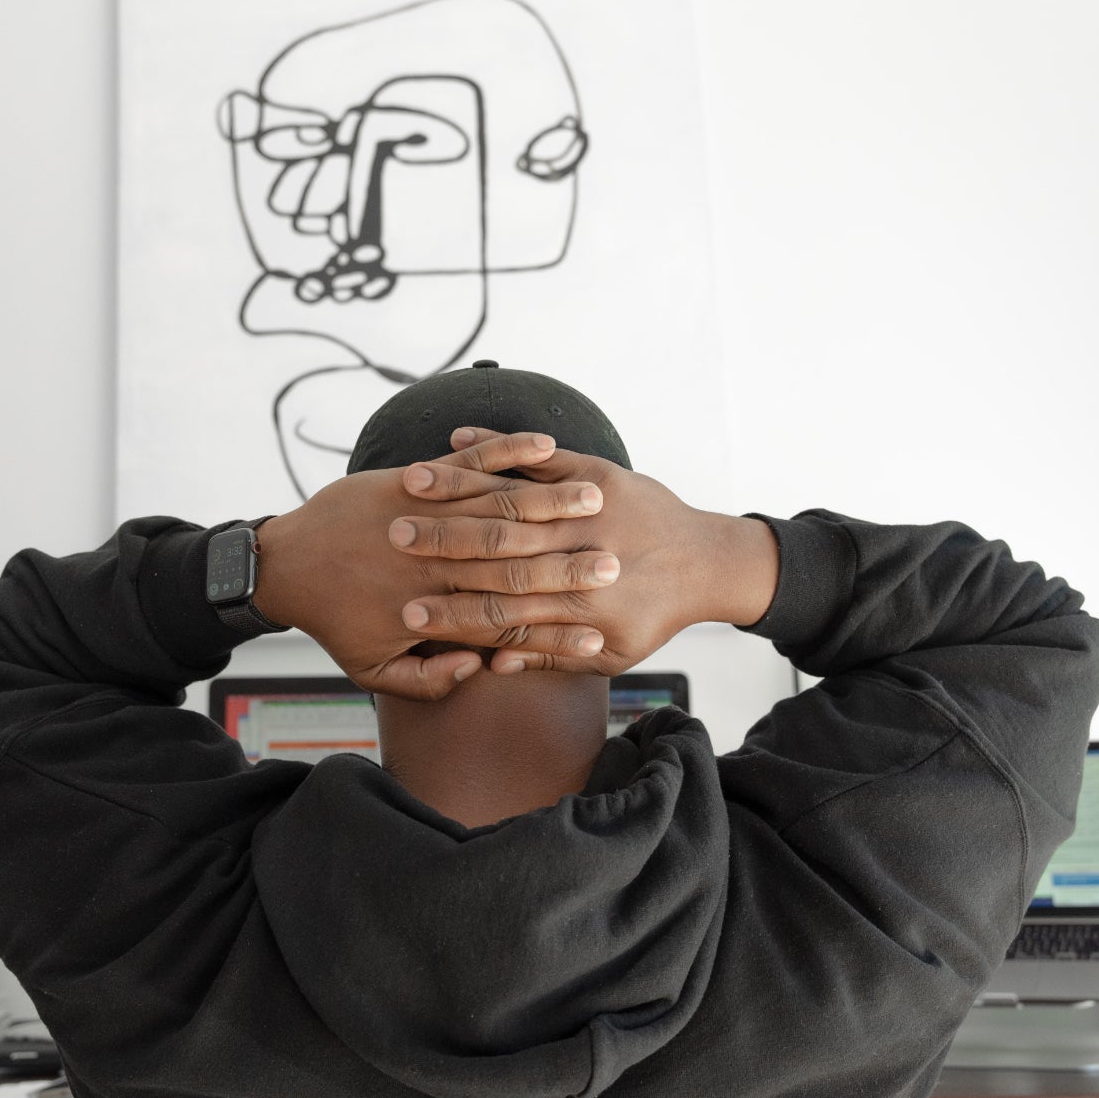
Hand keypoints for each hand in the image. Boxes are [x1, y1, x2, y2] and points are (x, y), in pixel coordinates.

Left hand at [251, 432, 622, 698]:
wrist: (286, 564)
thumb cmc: (332, 619)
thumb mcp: (371, 669)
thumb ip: (425, 682)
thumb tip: (479, 669)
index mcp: (433, 608)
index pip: (508, 618)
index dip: (556, 623)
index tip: (600, 626)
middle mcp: (436, 560)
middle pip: (517, 558)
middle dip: (571, 559)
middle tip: (617, 558)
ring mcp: (428, 513)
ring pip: (500, 503)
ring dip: (552, 500)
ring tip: (597, 498)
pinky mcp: (417, 479)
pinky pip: (469, 459)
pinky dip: (506, 449)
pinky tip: (544, 444)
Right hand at [389, 427, 779, 674]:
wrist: (707, 563)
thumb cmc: (653, 614)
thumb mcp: (611, 653)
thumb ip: (554, 656)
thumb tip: (495, 661)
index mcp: (577, 606)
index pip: (499, 610)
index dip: (449, 610)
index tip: (404, 610)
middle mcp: (578, 555)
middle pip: (495, 551)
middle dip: (438, 545)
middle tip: (391, 540)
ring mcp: (588, 510)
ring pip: (510, 500)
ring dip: (456, 489)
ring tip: (410, 484)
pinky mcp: (597, 474)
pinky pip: (541, 459)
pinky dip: (499, 447)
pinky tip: (458, 436)